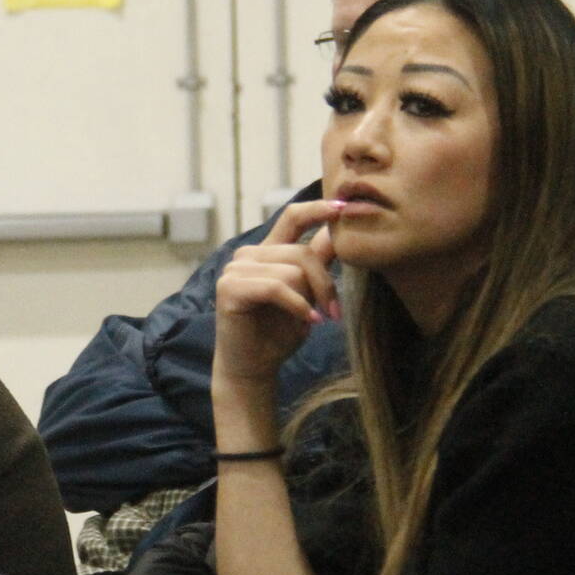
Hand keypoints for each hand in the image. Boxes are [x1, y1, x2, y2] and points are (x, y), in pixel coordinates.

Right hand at [214, 199, 341, 389]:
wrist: (254, 367)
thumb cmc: (278, 333)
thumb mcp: (307, 294)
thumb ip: (317, 263)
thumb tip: (335, 231)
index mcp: (267, 251)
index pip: (293, 217)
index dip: (319, 209)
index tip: (345, 206)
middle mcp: (249, 255)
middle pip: (302, 252)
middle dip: (325, 283)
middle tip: (334, 311)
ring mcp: (236, 269)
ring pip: (292, 271)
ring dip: (310, 299)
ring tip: (315, 319)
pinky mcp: (229, 288)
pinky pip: (276, 288)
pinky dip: (297, 306)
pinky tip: (308, 321)